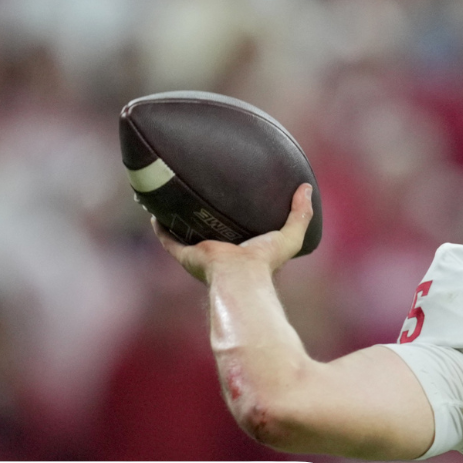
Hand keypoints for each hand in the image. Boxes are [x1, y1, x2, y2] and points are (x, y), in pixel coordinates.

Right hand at [155, 183, 313, 283]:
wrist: (241, 274)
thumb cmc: (265, 260)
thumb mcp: (290, 235)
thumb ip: (301, 214)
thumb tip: (307, 188)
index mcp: (241, 249)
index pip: (236, 230)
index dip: (232, 215)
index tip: (230, 195)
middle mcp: (219, 251)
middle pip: (207, 229)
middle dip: (202, 214)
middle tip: (199, 190)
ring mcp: (200, 253)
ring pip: (184, 233)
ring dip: (178, 218)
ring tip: (172, 196)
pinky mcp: (185, 255)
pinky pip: (168, 239)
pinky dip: (160, 227)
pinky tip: (155, 211)